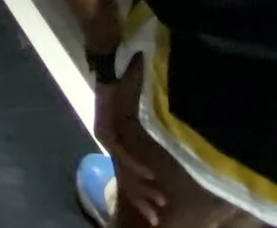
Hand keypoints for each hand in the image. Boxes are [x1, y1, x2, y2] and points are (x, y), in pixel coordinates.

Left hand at [94, 61, 167, 227]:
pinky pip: (123, 153)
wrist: (109, 62)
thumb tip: (170, 132)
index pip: (129, 174)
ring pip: (125, 172)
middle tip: (156, 218)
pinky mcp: (106, 129)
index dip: (142, 195)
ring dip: (142, 190)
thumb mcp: (138, 106)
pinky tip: (150, 177)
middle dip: (142, 201)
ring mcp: (107, 138)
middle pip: (126, 180)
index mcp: (118, 141)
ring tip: (157, 203)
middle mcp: (111, 143)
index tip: (156, 210)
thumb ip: (148, 122)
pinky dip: (137, 167)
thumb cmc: (125, 80)